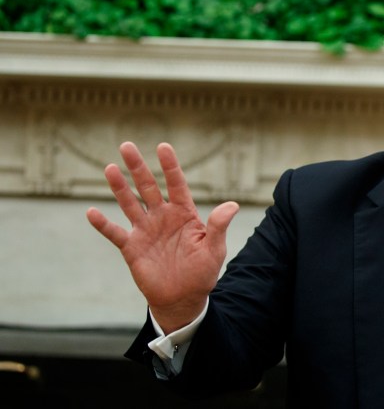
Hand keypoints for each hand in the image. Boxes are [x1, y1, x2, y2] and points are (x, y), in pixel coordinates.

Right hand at [86, 142, 238, 332]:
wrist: (183, 298)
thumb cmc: (202, 272)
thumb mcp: (214, 249)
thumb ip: (218, 226)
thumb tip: (232, 205)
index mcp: (184, 214)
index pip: (176, 184)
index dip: (170, 166)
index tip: (163, 147)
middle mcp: (162, 217)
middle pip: (148, 187)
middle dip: (138, 167)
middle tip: (126, 145)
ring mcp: (145, 231)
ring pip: (130, 204)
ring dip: (119, 187)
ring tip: (110, 168)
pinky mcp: (132, 248)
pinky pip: (114, 233)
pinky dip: (103, 224)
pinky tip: (91, 213)